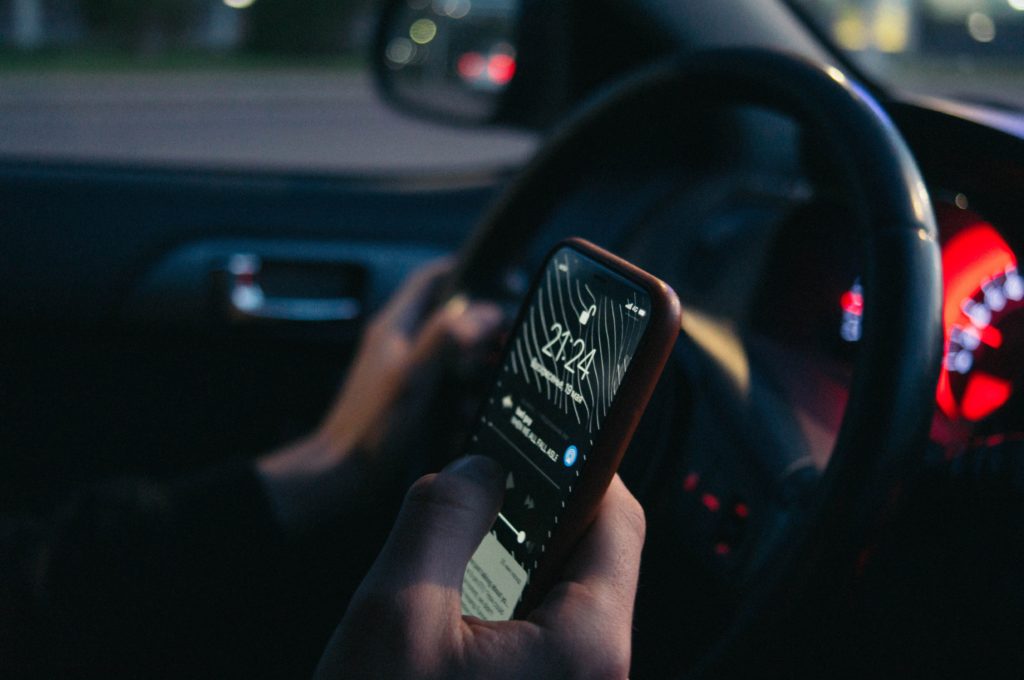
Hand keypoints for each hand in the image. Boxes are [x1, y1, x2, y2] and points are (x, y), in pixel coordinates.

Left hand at [257, 261, 502, 531]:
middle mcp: (396, 340)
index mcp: (395, 325)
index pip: (433, 278)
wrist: (341, 472)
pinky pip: (443, 377)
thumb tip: (485, 311)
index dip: (468, 270)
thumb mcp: (414, 377)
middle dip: (480, 322)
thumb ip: (446, 338)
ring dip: (473, 358)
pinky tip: (470, 406)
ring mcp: (400, 366)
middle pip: (445, 311)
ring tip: (492, 371)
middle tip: (507, 335)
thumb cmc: (371, 428)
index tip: (502, 280)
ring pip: (447, 346)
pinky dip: (462, 386)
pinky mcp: (405, 392)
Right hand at [315, 456, 645, 679]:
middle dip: (533, 509)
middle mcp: (595, 676)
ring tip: (455, 535)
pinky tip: (447, 597)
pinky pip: (534, 636)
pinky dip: (498, 601)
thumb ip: (444, 517)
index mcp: (588, 648)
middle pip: (590, 556)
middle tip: (481, 479)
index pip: (617, 520)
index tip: (549, 422)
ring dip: (509, 556)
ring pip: (558, 595)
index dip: (583, 460)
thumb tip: (481, 468)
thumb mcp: (397, 614)